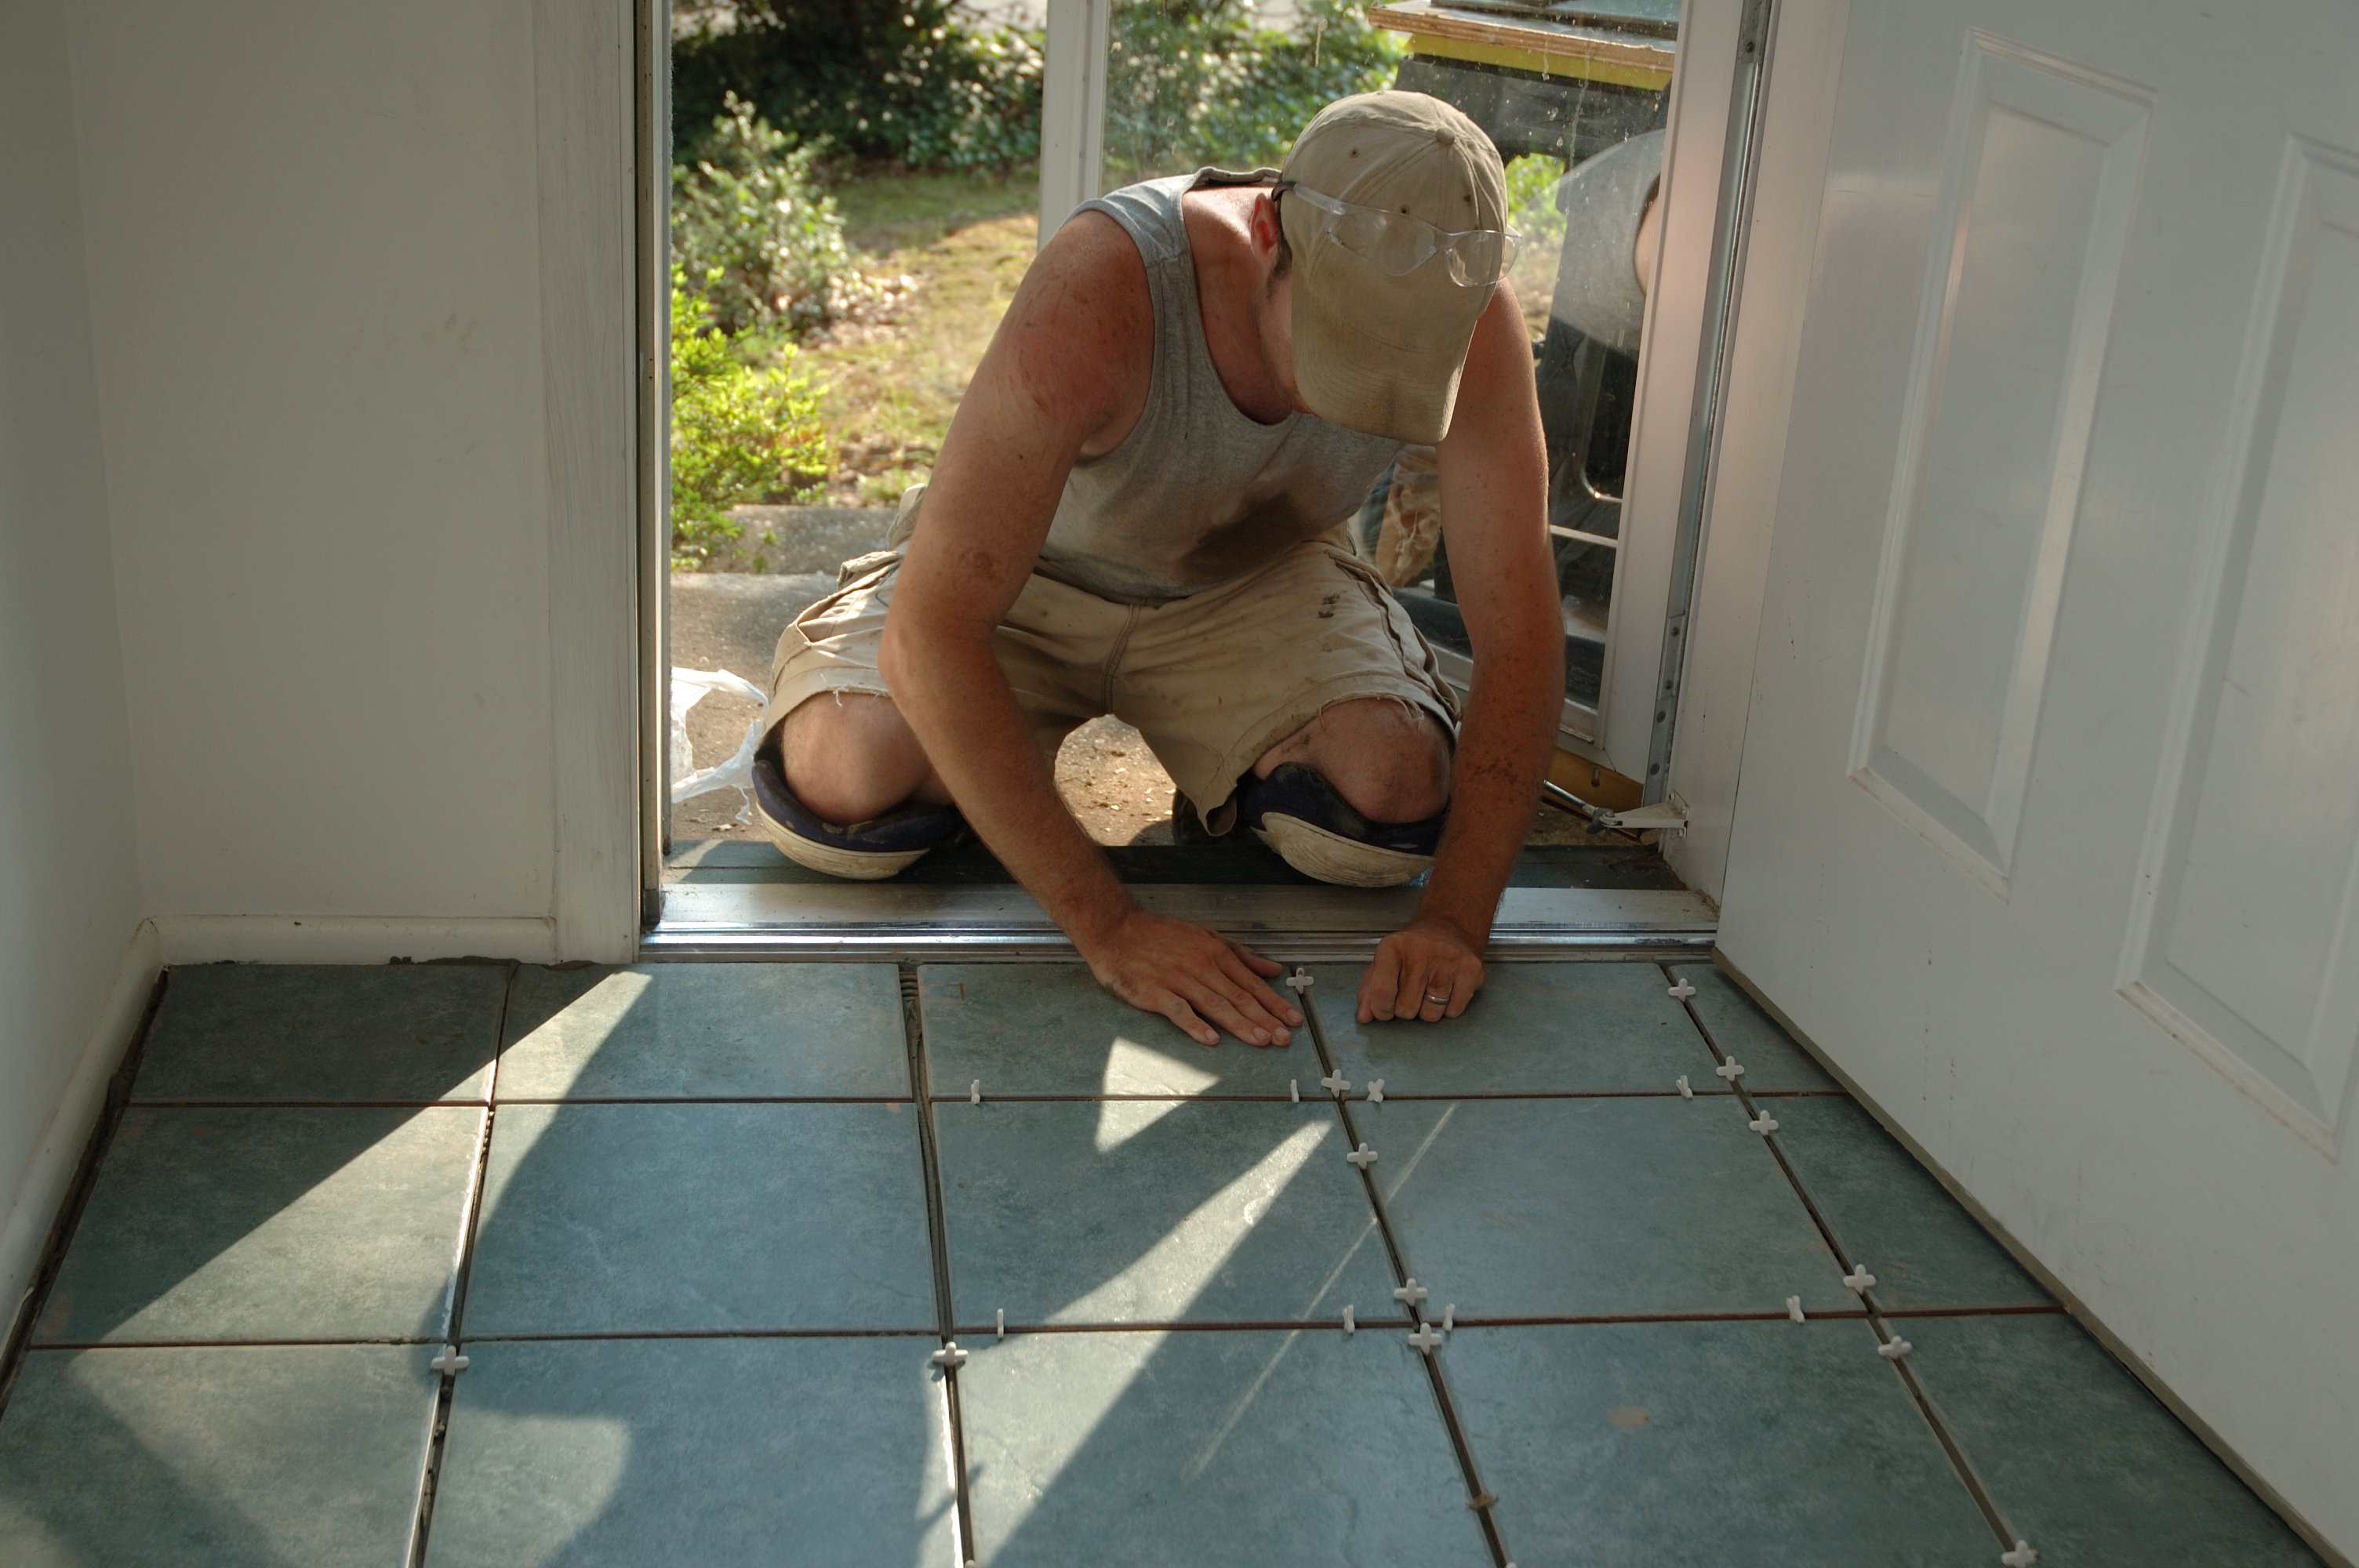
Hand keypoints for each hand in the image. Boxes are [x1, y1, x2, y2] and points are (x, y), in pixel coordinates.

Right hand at [1081, 909, 1304, 1047]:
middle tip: (1284, 1038)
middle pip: (1238, 996)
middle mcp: (1200, 965)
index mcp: (1215, 952)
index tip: (1293, 1020)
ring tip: (1261, 1040)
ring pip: (1215, 1005)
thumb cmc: (1160, 935)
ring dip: (1240, 1024)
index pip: (1251, 983)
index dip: (1274, 1003)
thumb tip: (1273, 969)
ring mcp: (1177, 979)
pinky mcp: (1154, 992)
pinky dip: (1195, 1025)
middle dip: (1265, 1018)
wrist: (1116, 930)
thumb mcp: (1205, 936)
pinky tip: (1211, 1039)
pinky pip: (1179, 1011)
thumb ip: (1241, 955)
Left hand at [1359, 915, 1485, 1023]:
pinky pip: (1453, 1012)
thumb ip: (1370, 990)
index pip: (1382, 992)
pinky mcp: (1471, 971)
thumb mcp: (1385, 962)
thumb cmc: (1412, 950)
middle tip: (1411, 994)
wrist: (1449, 927)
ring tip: (1429, 990)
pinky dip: (1448, 1008)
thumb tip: (1363, 1018)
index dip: (1381, 1010)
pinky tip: (1447, 989)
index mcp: (1392, 947)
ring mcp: (1449, 961)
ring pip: (1431, 1014)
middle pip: (1407, 1009)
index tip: (1385, 1009)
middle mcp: (1421, 952)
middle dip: (1406, 1009)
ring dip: (1427, 1010)